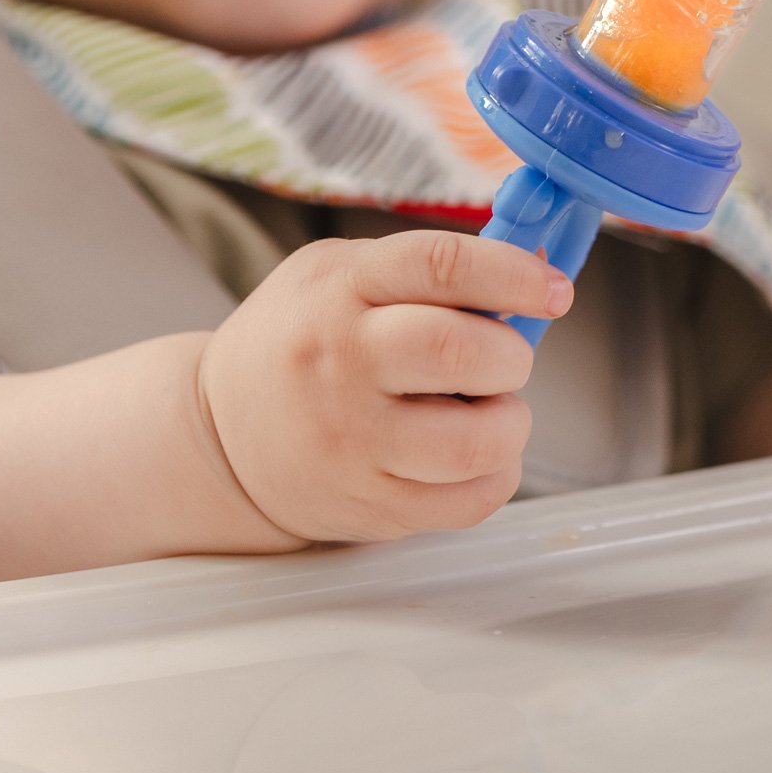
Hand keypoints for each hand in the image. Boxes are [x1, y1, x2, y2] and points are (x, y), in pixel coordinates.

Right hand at [197, 231, 569, 544]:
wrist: (218, 436)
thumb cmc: (300, 339)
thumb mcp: (340, 274)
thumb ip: (427, 268)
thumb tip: (533, 268)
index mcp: (341, 288)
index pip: (442, 266)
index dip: (514, 273)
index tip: (553, 290)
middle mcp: (343, 362)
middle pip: (459, 351)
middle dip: (511, 353)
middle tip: (506, 356)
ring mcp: (354, 442)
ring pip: (473, 441)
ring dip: (510, 420)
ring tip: (491, 408)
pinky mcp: (371, 506)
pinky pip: (469, 501)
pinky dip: (496, 473)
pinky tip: (476, 452)